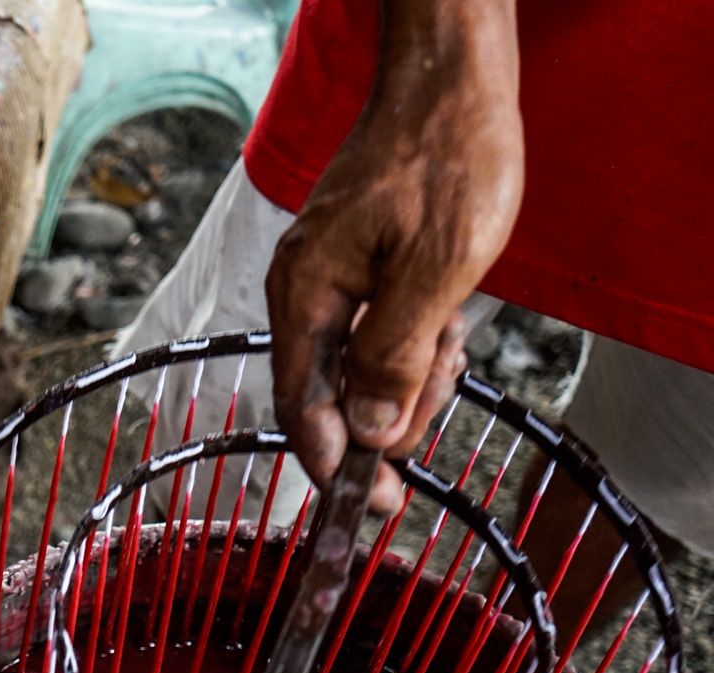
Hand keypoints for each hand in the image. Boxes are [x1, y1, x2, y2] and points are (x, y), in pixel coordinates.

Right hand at [266, 0, 522, 512]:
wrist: (451, 85)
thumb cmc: (445, 162)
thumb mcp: (436, 271)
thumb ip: (394, 356)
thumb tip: (368, 430)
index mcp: (304, 296)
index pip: (302, 406)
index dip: (336, 464)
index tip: (375, 505)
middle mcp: (301, 294)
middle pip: (329, 395)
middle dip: (390, 408)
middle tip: (445, 380)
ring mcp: (325, 281)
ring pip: (357, 367)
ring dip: (410, 371)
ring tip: (453, 334)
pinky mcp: (352, 269)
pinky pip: (372, 333)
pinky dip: (411, 342)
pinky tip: (445, 319)